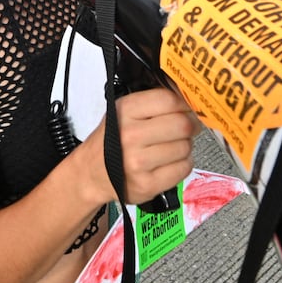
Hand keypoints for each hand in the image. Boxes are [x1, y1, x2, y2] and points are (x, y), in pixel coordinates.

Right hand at [108, 88, 199, 205]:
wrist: (91, 173)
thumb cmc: (112, 141)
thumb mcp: (124, 112)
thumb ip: (153, 102)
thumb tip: (189, 98)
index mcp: (125, 111)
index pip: (169, 100)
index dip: (185, 104)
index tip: (188, 108)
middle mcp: (130, 135)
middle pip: (182, 124)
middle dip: (190, 126)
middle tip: (187, 128)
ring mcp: (138, 162)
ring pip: (185, 147)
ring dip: (185, 146)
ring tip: (172, 146)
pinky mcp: (147, 184)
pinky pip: (183, 169)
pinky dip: (183, 164)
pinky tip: (170, 162)